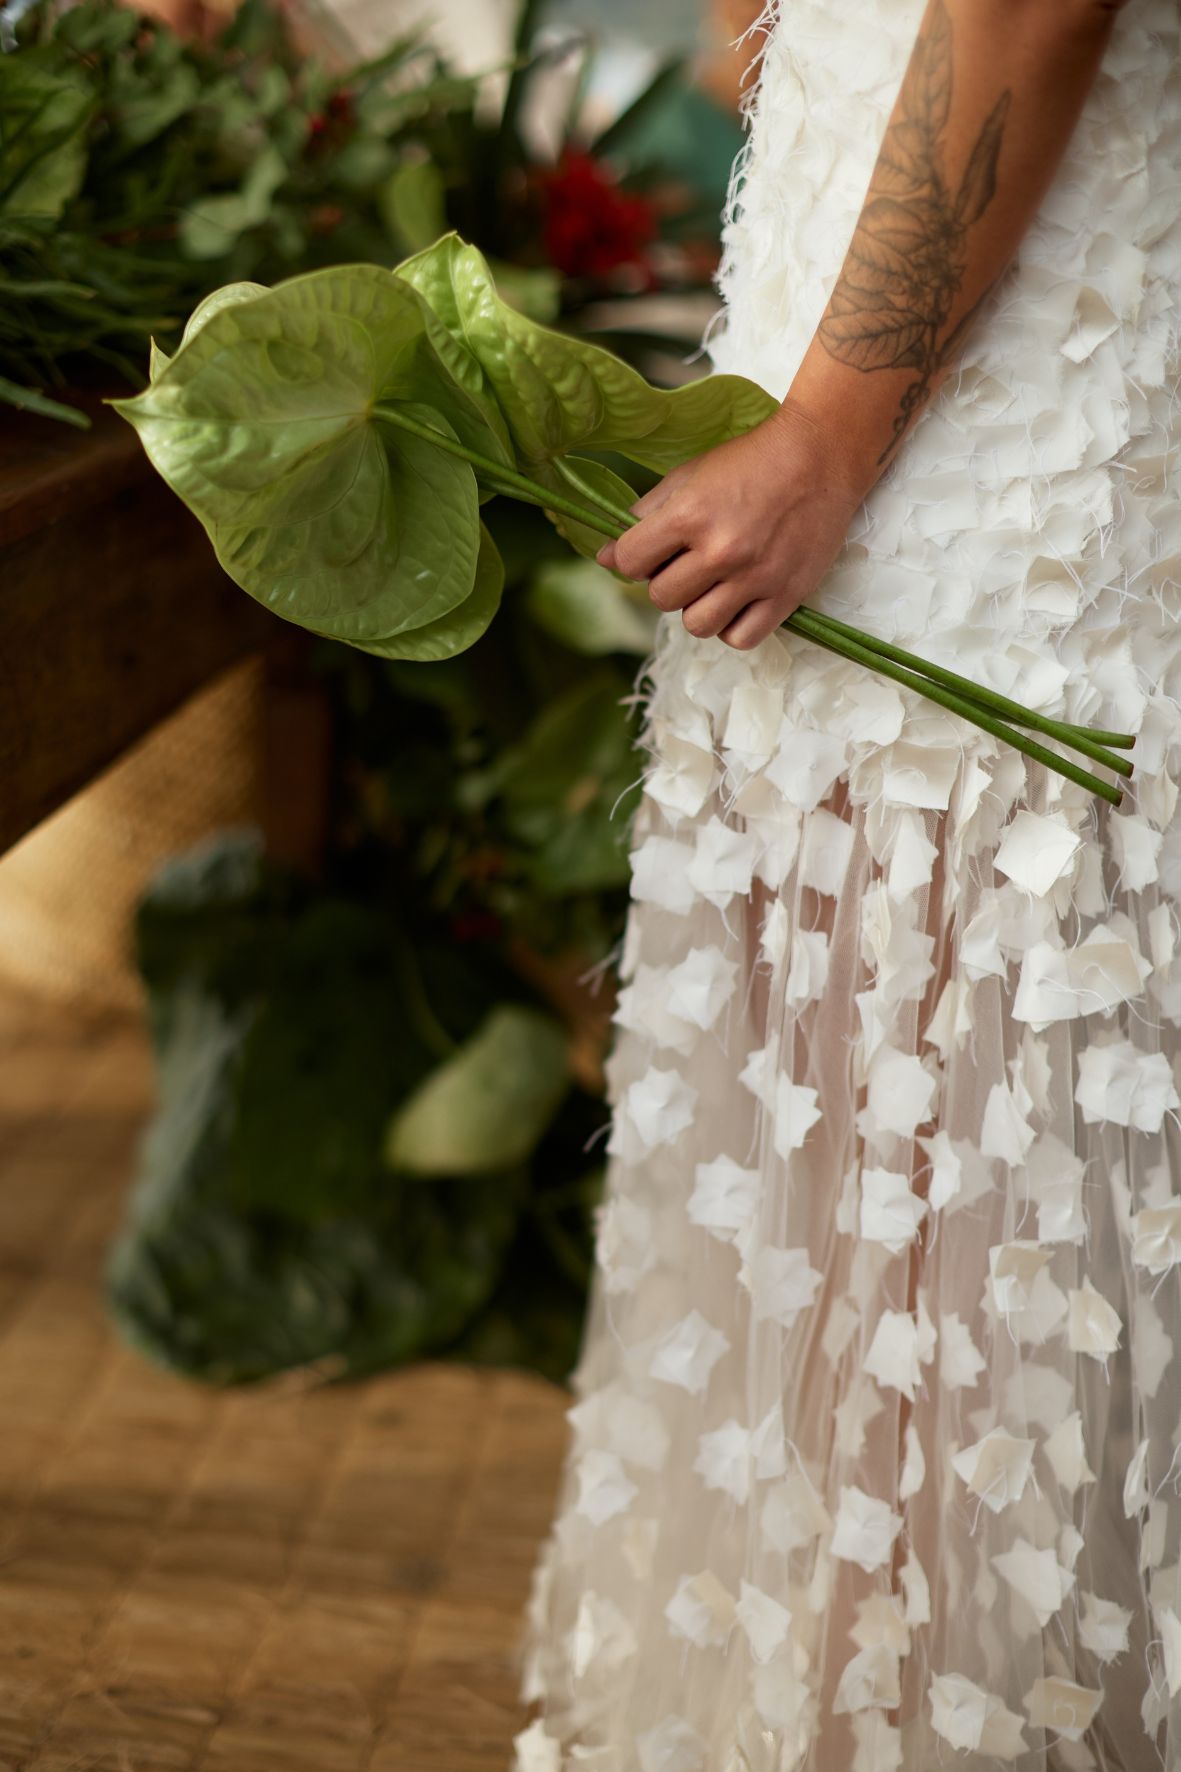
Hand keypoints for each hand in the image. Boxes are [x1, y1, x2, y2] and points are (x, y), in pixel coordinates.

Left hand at [595, 400, 868, 650]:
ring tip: (714, 585)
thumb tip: (604, 558)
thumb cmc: (750, 462)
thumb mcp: (690, 476)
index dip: (634, 559)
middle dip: (668, 582)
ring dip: (698, 608)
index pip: (630, 563)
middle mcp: (721, 550)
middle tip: (690, 563)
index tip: (650, 552)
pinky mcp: (786, 595)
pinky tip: (738, 601)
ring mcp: (755, 577)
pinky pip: (740, 639)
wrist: (820, 456)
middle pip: (662, 598)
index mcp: (690, 514)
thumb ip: (644, 516)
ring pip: (698, 625)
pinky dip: (732, 626)